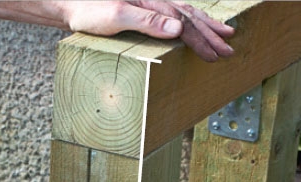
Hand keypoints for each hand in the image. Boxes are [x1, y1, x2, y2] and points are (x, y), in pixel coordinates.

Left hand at [60, 1, 234, 61]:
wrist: (70, 1)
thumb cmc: (89, 11)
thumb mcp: (116, 17)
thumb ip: (147, 22)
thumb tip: (178, 29)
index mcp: (154, 5)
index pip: (185, 25)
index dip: (203, 42)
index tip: (217, 57)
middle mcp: (156, 1)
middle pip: (191, 17)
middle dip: (211, 35)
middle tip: (230, 50)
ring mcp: (150, 4)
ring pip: (186, 13)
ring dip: (206, 25)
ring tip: (224, 32)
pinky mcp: (142, 8)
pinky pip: (174, 14)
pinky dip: (188, 20)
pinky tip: (191, 25)